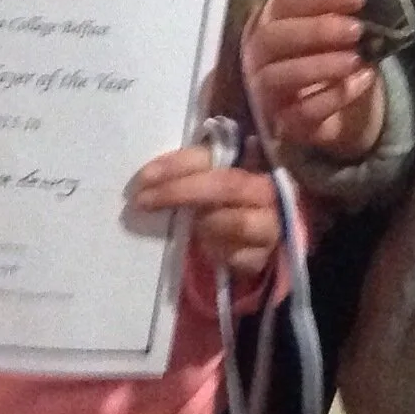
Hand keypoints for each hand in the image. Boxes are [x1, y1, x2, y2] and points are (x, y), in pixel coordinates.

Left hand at [128, 146, 281, 278]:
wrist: (263, 235)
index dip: (175, 165)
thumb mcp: (214, 179)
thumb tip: (151, 177)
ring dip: (205, 225)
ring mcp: (271, 224)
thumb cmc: (228, 202)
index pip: (210, 156)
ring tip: (190, 228)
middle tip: (142, 201)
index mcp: (250, 159)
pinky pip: (238, 256)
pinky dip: (218, 252)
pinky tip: (206, 250)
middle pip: (224, 185)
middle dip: (179, 192)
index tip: (144, 178)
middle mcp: (266, 189)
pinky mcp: (267, 256)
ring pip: (237, 222)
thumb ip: (194, 172)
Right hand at [241, 0, 383, 161]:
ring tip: (356, 59)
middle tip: (356, 29)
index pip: (284, 1)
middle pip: (272, 37)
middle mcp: (258, 55)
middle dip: (315, 30)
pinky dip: (334, 96)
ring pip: (278, 76)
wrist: (335, 110)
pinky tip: (361, 81)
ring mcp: (265, 92)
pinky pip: (302, 112)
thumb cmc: (328, 58)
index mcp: (268, 21)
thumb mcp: (334, 30)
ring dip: (320, 65)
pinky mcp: (282, 124)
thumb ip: (338, 10)